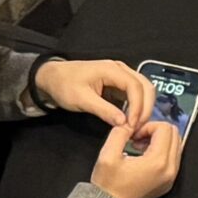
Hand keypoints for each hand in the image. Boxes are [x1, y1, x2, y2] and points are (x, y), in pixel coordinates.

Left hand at [33, 58, 150, 134]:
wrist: (52, 78)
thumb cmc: (64, 85)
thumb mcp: (81, 100)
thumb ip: (104, 110)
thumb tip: (124, 123)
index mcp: (112, 69)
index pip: (135, 86)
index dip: (138, 106)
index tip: (132, 124)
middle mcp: (121, 69)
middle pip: (145, 86)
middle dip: (146, 107)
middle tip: (138, 127)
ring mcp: (121, 75)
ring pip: (143, 89)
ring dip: (144, 107)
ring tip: (136, 125)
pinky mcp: (119, 84)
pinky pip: (135, 94)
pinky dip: (137, 106)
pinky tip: (131, 119)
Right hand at [91, 118, 179, 197]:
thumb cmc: (108, 183)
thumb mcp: (107, 154)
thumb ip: (120, 133)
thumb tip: (130, 123)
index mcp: (158, 162)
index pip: (165, 129)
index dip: (147, 126)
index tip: (134, 135)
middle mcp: (170, 170)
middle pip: (175, 135)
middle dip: (155, 131)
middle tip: (138, 139)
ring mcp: (171, 177)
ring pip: (176, 145)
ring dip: (160, 141)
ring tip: (140, 147)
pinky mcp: (169, 182)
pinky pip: (174, 158)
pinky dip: (162, 151)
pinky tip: (144, 156)